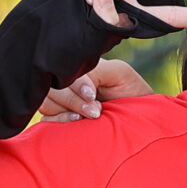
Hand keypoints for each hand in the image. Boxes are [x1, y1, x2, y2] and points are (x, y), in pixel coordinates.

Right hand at [38, 59, 153, 120]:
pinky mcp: (57, 118)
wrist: (140, 117)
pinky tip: (77, 121)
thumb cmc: (131, 91)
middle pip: (51, 88)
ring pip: (45, 102)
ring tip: (89, 116)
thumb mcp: (118, 73)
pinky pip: (46, 119)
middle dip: (73, 101)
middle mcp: (65, 82)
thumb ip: (96, 71)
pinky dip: (59, 121)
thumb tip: (76, 84)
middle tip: (96, 110)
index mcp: (77, 67)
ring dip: (66, 110)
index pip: (61, 71)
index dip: (75, 86)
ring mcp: (60, 101)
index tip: (92, 96)